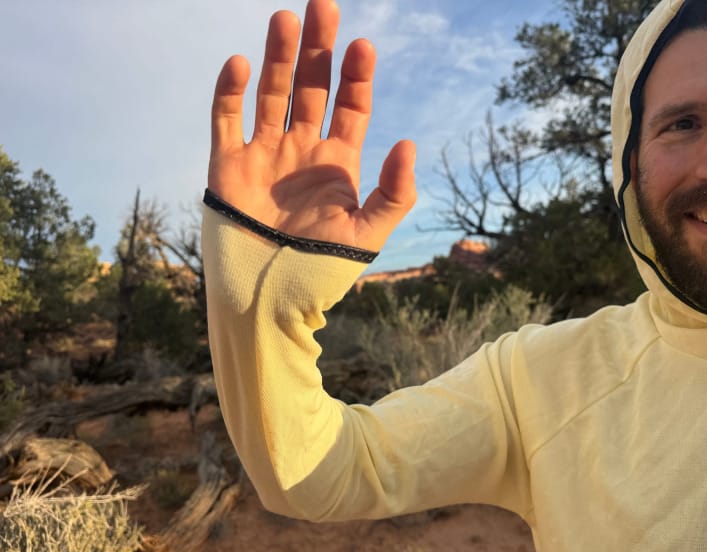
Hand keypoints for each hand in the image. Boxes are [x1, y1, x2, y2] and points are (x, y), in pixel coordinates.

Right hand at [208, 0, 415, 251]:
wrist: (269, 296)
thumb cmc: (321, 270)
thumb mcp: (368, 235)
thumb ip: (394, 193)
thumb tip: (409, 144)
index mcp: (337, 163)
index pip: (351, 108)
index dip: (357, 77)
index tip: (364, 47)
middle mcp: (301, 150)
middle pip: (311, 88)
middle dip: (318, 49)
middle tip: (324, 6)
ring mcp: (264, 153)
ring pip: (272, 94)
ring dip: (279, 57)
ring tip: (286, 18)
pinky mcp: (228, 164)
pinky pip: (225, 119)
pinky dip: (230, 92)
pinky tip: (241, 65)